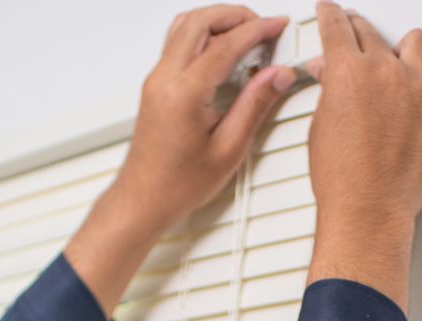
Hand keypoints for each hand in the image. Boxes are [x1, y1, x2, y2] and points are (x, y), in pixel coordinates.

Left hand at [110, 6, 299, 229]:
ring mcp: (156, 80)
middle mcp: (164, 80)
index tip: (277, 27)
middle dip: (236, 16)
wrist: (143, 200)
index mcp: (184, 95)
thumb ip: (255, 105)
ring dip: (217, 21)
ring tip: (247, 35)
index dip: (257, 30)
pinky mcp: (156, 85)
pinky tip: (225, 51)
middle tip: (263, 27)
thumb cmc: (176, 185)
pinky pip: (179, 43)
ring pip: (186, 26)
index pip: (225, 45)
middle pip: (200, 21)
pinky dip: (204, 35)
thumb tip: (277, 75)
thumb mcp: (228, 149)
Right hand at [306, 3, 421, 229]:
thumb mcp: (320, 127)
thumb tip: (330, 74)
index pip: (337, 26)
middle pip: (372, 33)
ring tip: (397, 64)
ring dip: (404, 49)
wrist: (370, 211)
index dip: (331, 15)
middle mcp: (386, 72)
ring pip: (417, 43)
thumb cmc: (343, 180)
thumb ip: (329, 90)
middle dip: (359, 33)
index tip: (331, 11)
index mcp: (349, 71)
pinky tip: (412, 105)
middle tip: (356, 42)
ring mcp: (419, 88)